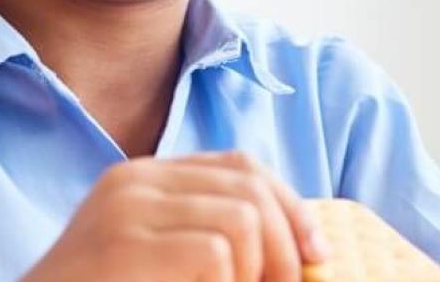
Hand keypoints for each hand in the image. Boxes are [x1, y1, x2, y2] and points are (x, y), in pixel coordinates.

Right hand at [20, 151, 328, 281]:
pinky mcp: (123, 245)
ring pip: (241, 220)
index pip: (241, 168)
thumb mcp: (160, 259)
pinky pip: (215, 254)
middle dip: (286, 243)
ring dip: (259, 271)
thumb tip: (299, 245)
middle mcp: (132, 182)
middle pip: (249, 188)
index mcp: (143, 179)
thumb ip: (208, 237)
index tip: (316, 253)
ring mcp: (124, 210)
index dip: (290, 207)